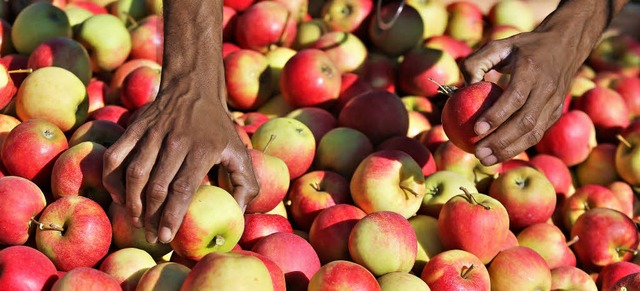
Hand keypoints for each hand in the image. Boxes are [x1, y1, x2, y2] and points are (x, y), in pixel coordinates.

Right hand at [102, 74, 258, 243]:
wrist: (194, 88)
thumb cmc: (218, 128)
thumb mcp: (240, 152)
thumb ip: (245, 184)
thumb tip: (238, 214)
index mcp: (202, 149)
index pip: (182, 188)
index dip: (172, 214)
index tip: (166, 235)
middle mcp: (175, 140)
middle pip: (156, 185)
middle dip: (152, 216)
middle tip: (152, 234)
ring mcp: (152, 133)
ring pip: (134, 173)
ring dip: (131, 202)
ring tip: (137, 220)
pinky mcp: (135, 127)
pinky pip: (116, 157)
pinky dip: (113, 180)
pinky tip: (120, 197)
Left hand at [461, 30, 577, 165]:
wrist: (566, 44)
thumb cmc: (522, 47)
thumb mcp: (498, 45)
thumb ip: (476, 63)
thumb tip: (462, 91)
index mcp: (531, 70)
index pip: (514, 97)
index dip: (496, 116)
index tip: (476, 129)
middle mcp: (546, 88)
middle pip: (525, 121)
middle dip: (500, 141)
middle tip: (477, 153)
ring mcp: (554, 103)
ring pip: (533, 133)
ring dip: (509, 150)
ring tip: (485, 160)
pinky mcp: (556, 113)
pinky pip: (537, 134)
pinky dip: (518, 147)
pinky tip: (498, 155)